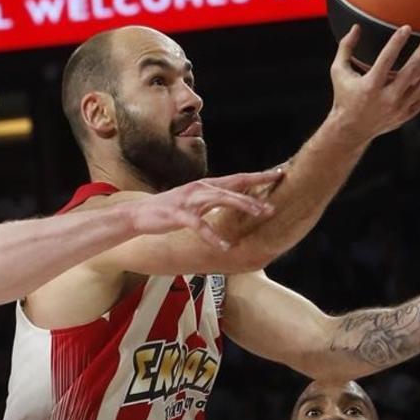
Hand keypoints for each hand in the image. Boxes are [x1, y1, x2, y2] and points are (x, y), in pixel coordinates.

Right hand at [127, 170, 282, 249]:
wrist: (139, 214)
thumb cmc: (170, 209)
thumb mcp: (195, 202)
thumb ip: (214, 200)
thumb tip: (237, 201)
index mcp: (206, 185)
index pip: (238, 178)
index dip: (259, 176)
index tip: (280, 174)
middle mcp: (200, 188)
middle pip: (234, 186)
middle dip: (257, 192)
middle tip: (276, 202)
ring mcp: (189, 200)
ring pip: (221, 199)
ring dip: (243, 205)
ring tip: (261, 214)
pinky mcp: (178, 215)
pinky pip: (199, 226)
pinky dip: (213, 236)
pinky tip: (225, 246)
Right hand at [328, 24, 419, 141]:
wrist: (351, 130)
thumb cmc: (344, 97)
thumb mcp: (338, 71)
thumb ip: (346, 48)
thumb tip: (356, 27)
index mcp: (370, 86)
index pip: (387, 59)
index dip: (397, 41)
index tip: (406, 28)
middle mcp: (387, 98)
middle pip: (412, 70)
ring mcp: (399, 107)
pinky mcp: (406, 114)